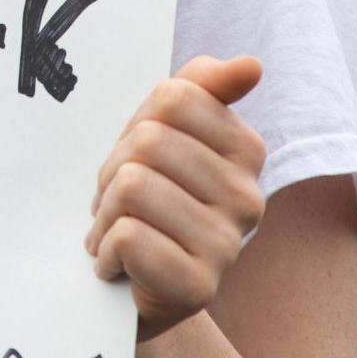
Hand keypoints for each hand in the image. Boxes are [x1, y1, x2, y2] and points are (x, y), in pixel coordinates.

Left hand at [86, 56, 267, 341]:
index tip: (139, 159)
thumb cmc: (148, 203)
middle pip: (149, 141)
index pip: (174, 98)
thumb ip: (201, 90)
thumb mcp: (165, 135)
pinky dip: (105, 250)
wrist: (136, 291)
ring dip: (105, 213)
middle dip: (114, 171)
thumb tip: (250, 66)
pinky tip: (120, 266)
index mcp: (246, 152)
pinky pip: (127, 235)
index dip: (136, 125)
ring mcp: (227, 245)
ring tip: (119, 233)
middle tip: (121, 204)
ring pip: (132, 186)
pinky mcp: (198, 287)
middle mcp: (248, 199)